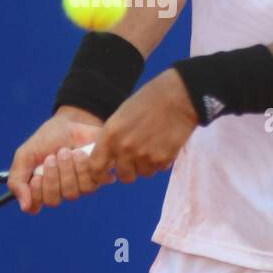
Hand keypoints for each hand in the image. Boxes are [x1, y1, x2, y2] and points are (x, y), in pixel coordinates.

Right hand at [8, 107, 103, 213]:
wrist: (71, 122)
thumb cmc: (46, 139)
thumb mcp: (25, 155)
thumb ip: (17, 180)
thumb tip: (24, 207)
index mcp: (39, 188)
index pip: (34, 206)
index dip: (36, 193)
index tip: (37, 176)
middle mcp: (57, 192)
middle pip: (53, 200)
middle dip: (52, 177)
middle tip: (52, 156)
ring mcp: (77, 187)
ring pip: (72, 193)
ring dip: (67, 170)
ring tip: (67, 151)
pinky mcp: (95, 179)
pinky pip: (90, 185)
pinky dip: (83, 167)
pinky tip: (81, 153)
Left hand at [87, 69, 197, 184]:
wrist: (177, 97)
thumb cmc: (149, 101)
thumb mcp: (121, 116)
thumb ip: (113, 139)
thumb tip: (111, 158)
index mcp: (110, 135)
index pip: (95, 167)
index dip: (99, 175)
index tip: (105, 176)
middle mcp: (124, 148)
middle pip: (123, 176)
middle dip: (130, 170)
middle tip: (136, 158)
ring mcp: (143, 156)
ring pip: (143, 173)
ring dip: (147, 165)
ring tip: (153, 145)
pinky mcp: (161, 160)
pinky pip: (158, 169)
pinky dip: (161, 161)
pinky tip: (164, 144)